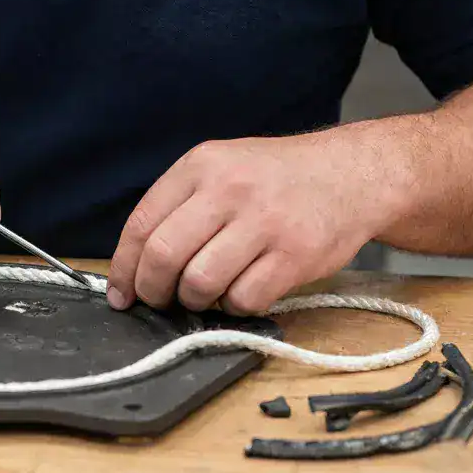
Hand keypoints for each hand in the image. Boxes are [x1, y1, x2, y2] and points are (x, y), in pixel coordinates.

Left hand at [106, 132, 405, 314]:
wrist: (351, 173)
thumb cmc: (275, 178)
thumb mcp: (222, 167)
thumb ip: (180, 205)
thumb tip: (135, 265)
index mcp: (200, 165)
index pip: (142, 224)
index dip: (124, 268)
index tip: (121, 293)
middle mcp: (229, 190)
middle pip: (163, 256)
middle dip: (152, 290)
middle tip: (159, 301)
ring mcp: (263, 222)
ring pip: (200, 283)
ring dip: (194, 301)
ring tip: (205, 293)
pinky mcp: (295, 255)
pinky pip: (243, 299)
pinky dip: (235, 306)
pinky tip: (242, 290)